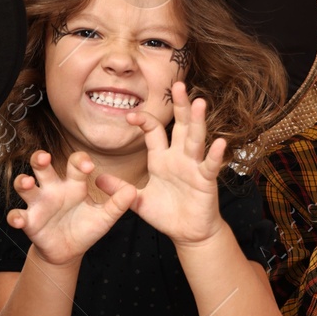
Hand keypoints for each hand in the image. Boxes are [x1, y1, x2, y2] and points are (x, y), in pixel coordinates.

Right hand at [7, 150, 135, 266]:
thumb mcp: (104, 218)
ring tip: (28, 182)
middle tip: (45, 157)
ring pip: (24, 185)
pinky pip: (16, 215)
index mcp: (73, 184)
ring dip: (23, 181)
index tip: (88, 166)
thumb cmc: (86, 228)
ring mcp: (38, 204)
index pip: (74, 164)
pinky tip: (19, 220)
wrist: (69, 251)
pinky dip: (15, 217)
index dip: (79, 161)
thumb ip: (117, 204)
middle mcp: (53, 189)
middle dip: (40, 159)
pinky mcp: (28, 221)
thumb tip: (133, 191)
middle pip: (42, 166)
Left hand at [123, 82, 224, 247]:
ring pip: (196, 139)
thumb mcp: (136, 200)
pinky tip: (219, 142)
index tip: (130, 115)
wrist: (186, 232)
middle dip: (179, 106)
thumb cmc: (165, 214)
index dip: (144, 121)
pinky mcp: (206, 181)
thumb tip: (97, 178)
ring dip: (198, 122)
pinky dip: (216, 155)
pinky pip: (210, 165)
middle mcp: (179, 157)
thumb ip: (119, 189)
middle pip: (179, 126)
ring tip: (199, 102)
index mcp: (161, 158)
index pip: (153, 132)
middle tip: (178, 83)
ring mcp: (193, 167)